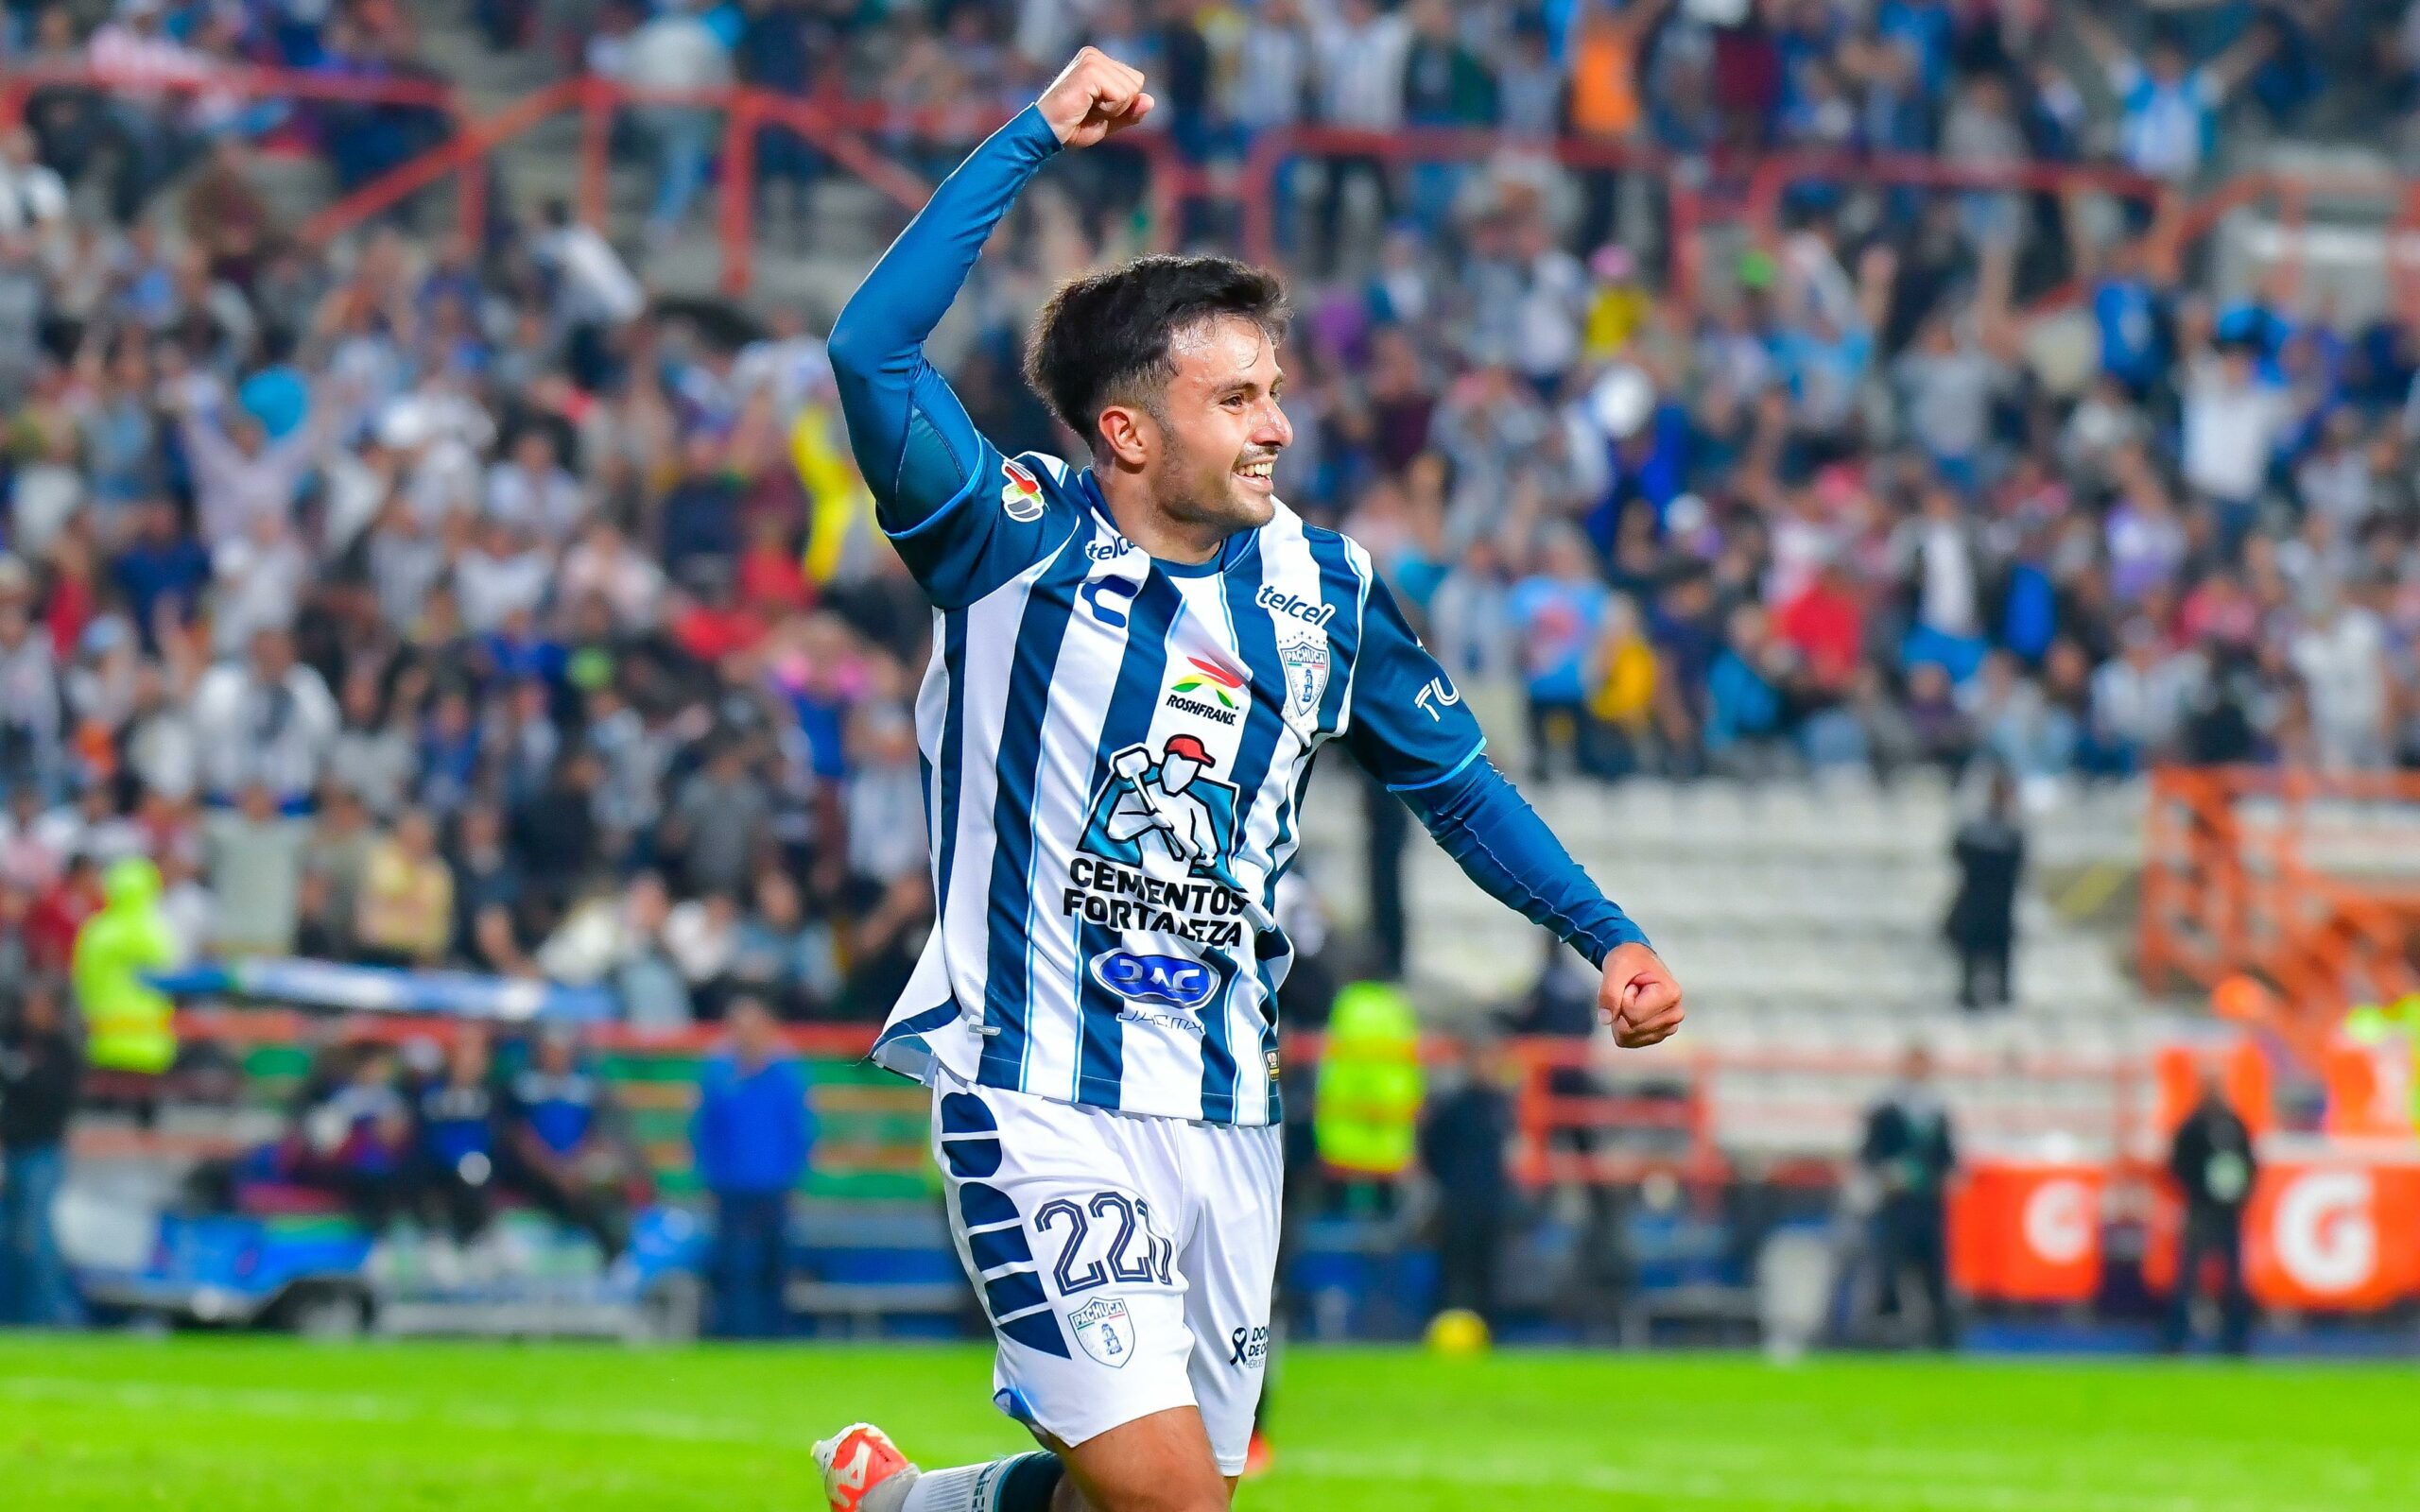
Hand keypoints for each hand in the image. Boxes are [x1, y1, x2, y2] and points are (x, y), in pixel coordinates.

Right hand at [1037, 47, 1152, 147]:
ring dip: (1112, 109)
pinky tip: (1086, 107)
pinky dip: (1108, 109)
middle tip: (1090, 110)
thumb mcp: (1109, 121)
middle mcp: (1094, 55)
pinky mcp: (1090, 70)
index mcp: (1099, 61)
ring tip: (1086, 108)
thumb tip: (1151, 100)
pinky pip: (1121, 96)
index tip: (1094, 108)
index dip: (1122, 104)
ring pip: (1130, 90)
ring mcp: (1092, 60)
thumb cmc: (1072, 126)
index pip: (1135, 81)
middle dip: (1119, 106)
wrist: (1046, 132)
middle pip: (1136, 83)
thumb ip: (1130, 111)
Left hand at [1599, 942, 1682, 1049]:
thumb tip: (1605, 1020)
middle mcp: (1675, 1014)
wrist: (1636, 961)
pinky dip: (1623, 1027)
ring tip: (1632, 1000)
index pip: (1633, 1013)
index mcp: (1671, 994)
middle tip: (1629, 992)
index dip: (1622, 998)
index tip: (1631, 984)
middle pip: (1631, 1029)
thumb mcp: (1615, 968)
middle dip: (1620, 1010)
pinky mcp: (1659, 1034)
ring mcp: (1669, 1027)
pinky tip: (1632, 1011)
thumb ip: (1609, 992)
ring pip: (1629, 1038)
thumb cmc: (1628, 961)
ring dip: (1621, 1019)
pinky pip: (1630, 1042)